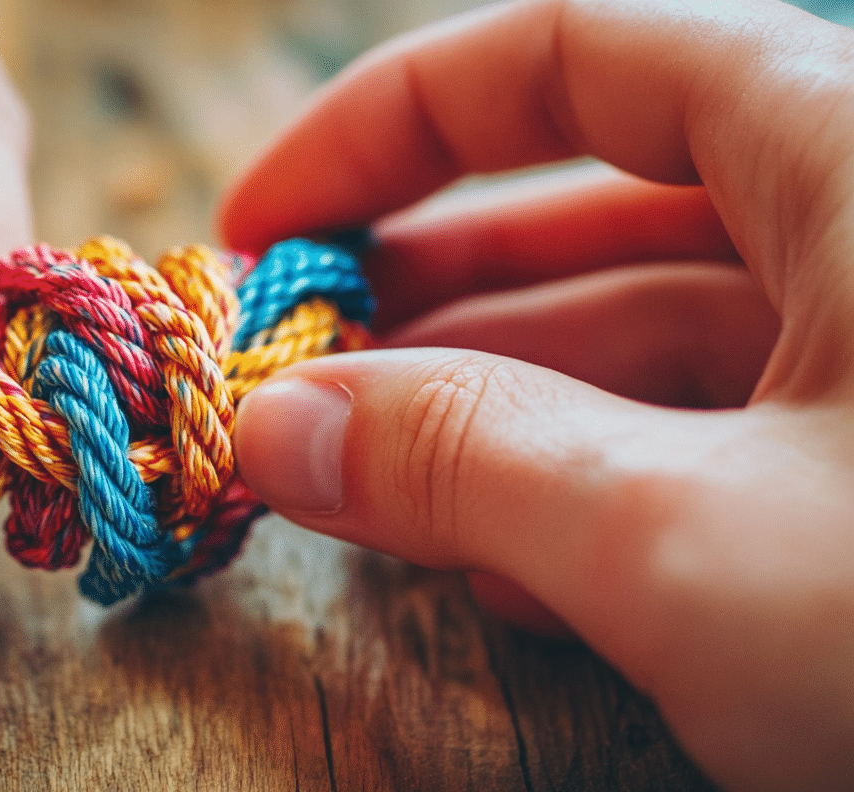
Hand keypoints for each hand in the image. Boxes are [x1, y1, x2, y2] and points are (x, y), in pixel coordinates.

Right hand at [222, 1, 853, 791]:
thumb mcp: (694, 546)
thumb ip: (461, 460)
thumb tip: (271, 425)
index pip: (566, 49)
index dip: (383, 129)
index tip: (259, 226)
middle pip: (591, 199)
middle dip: (420, 286)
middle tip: (288, 371)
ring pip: (649, 336)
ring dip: (488, 404)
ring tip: (360, 480)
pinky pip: (715, 438)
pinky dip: (588, 484)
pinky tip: (499, 558)